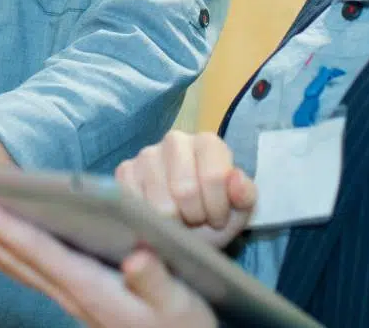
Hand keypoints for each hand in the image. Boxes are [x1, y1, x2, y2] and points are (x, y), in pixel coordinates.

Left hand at [0, 197, 216, 327]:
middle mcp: (72, 292)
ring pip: (15, 262)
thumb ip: (156, 281)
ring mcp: (70, 296)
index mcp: (92, 288)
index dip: (1, 224)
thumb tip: (137, 256)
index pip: (37, 249)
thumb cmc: (187, 324)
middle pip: (14, 253)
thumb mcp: (181, 303)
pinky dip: (2, 253)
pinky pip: (28, 270)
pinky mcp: (76, 296)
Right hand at [116, 131, 255, 247]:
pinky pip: (135, 202)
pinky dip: (148, 219)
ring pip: (159, 202)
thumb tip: (235, 179)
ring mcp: (147, 154)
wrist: (185, 229)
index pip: (214, 177)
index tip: (217, 217)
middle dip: (193, 216)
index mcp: (207, 143)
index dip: (217, 208)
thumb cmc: (213, 215)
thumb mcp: (237, 211)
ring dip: (172, 222)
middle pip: (184, 190)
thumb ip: (244, 195)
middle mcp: (175, 140)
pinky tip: (157, 216)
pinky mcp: (125, 171)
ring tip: (179, 219)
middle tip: (196, 220)